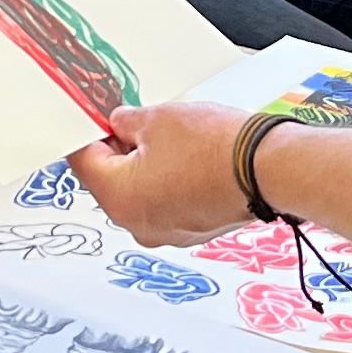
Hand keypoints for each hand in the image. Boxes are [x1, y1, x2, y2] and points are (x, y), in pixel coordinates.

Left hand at [70, 103, 264, 244]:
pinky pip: (165, 204)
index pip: (84, 162)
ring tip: (171, 139)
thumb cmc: (216, 149)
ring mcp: (166, 233)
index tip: (94, 119)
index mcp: (118, 198)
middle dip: (119, 151)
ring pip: (140, 194)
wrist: (267, 170)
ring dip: (145, 167)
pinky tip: (188, 159)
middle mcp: (137, 224)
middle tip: (135, 123)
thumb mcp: (158, 119)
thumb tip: (119, 124)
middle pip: (111, 182)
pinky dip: (169, 183)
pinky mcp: (191, 231)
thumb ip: (126, 122)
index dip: (88, 133)